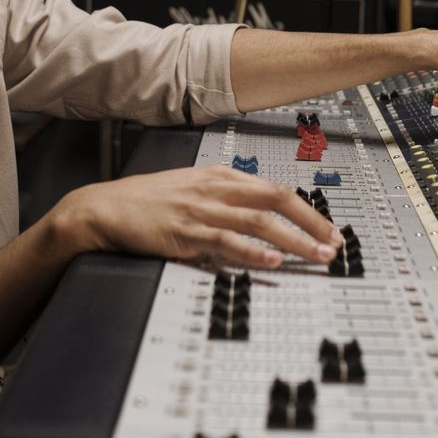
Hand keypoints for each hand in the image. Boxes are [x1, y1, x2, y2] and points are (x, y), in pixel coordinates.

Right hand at [58, 165, 343, 268]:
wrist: (103, 209)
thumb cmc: (146, 203)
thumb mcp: (192, 189)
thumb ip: (226, 199)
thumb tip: (260, 217)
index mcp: (220, 176)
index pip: (275, 190)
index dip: (307, 210)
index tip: (328, 229)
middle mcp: (215, 189)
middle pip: (276, 200)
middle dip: (311, 223)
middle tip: (334, 244)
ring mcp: (202, 210)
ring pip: (259, 222)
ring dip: (294, 240)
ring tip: (317, 256)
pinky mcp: (186, 233)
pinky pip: (226, 242)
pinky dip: (252, 251)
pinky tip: (272, 260)